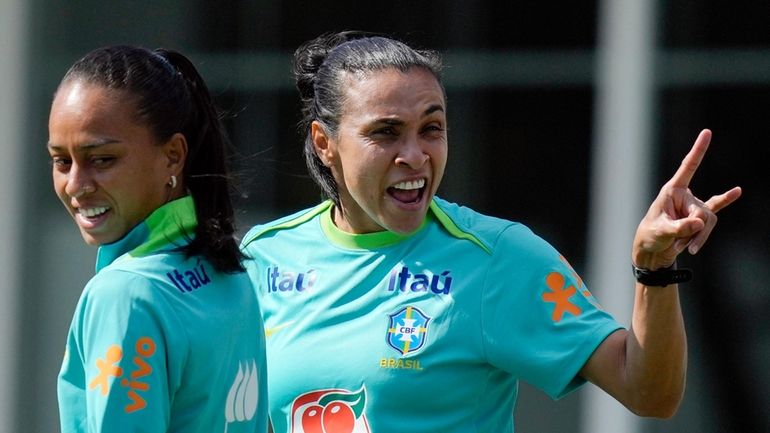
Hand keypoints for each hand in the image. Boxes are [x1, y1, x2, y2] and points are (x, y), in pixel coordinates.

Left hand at [632, 129, 741, 269]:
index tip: (707, 132)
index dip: (698, 150)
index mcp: (672, 191)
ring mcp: (692, 207)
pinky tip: (737, 191)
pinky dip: (725, 200)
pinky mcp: (697, 218)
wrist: (651, 251)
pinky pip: (715, 207)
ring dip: (699, 238)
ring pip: (709, 221)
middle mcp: (684, 196)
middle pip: (702, 212)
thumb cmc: (650, 237)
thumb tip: (700, 224)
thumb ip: (680, 228)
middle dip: (694, 231)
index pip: (688, 167)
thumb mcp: (661, 233)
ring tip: (683, 247)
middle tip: (678, 243)